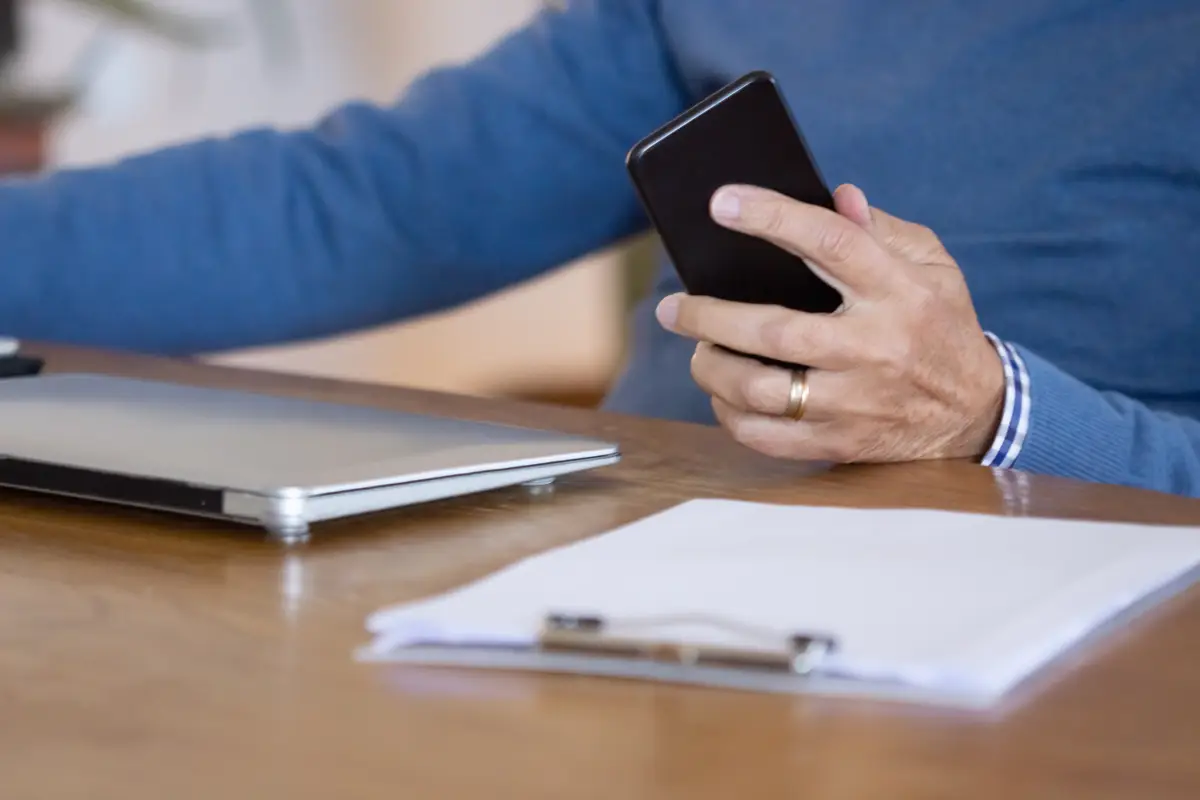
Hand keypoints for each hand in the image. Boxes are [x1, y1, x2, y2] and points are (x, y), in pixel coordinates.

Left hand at [654, 183, 1004, 463]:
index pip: (830, 242)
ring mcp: (856, 402)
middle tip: (675, 307)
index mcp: (898, 291)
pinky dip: (731, 416)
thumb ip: (881, 229)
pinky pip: (767, 437)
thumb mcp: (932, 266)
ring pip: (762, 391)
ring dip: (712, 370)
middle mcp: (875, 347)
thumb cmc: (939, 325)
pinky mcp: (841, 442)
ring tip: (698, 351)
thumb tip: (835, 195)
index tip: (723, 202)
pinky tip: (722, 395)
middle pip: (774, 331)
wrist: (975, 413)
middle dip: (710, 317)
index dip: (772, 218)